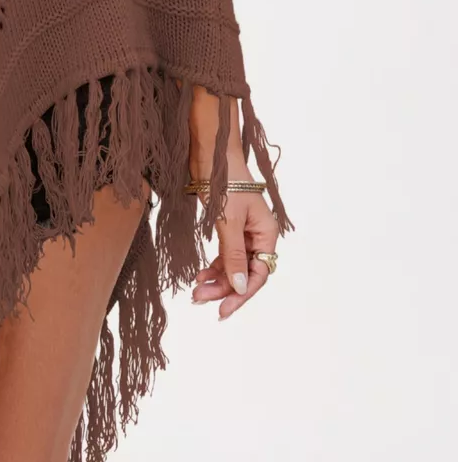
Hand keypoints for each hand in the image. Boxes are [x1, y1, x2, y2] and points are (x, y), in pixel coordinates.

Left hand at [187, 89, 278, 319]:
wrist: (210, 151)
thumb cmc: (224, 181)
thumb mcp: (228, 221)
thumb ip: (234, 256)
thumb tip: (241, 288)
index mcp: (266, 232)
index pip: (259, 273)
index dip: (242, 294)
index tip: (223, 310)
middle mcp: (258, 234)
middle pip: (245, 272)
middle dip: (225, 288)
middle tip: (199, 300)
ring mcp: (242, 230)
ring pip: (233, 264)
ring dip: (217, 279)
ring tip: (195, 291)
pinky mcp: (227, 225)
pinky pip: (224, 253)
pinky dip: (213, 265)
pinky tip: (199, 275)